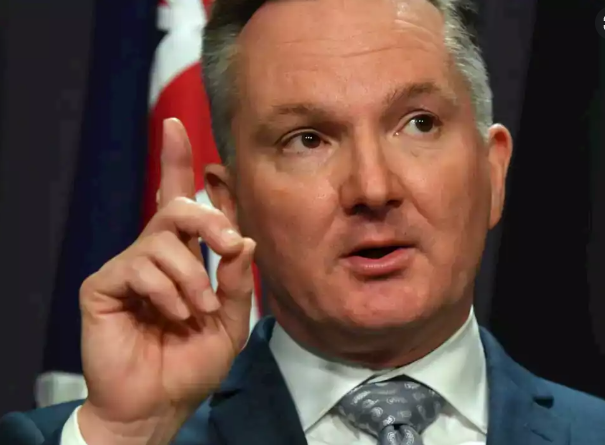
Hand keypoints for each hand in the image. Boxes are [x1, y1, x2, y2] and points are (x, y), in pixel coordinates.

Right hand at [77, 119, 255, 444]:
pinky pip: (140, 267)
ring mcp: (127, 268)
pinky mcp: (104, 285)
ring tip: (196, 310)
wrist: (160, 404)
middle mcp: (154, 255)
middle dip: (208, 217)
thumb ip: (237, 280)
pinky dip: (166, 292)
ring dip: (191, 277)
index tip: (175, 127)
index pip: (180, 201)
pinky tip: (171, 315)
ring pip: (163, 239)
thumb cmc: (193, 362)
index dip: (176, 162)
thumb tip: (242, 239)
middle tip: (225, 245)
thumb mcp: (231, 321)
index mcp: (184, 258)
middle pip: (176, 205)